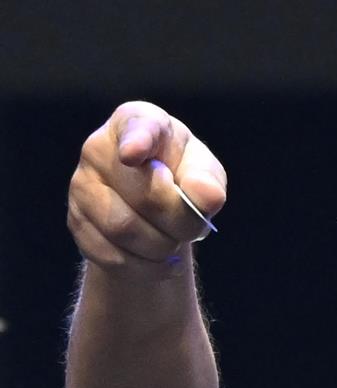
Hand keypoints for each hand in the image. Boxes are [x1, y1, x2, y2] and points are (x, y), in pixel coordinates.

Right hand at [67, 101, 226, 276]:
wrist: (157, 208)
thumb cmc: (183, 177)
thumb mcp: (203, 173)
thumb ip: (206, 181)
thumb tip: (207, 197)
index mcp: (138, 121)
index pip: (137, 128)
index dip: (137, 141)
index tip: (134, 155)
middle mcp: (100, 148)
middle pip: (145, 196)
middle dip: (181, 222)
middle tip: (195, 227)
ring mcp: (81, 185)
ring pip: (124, 229)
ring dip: (162, 247)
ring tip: (174, 240)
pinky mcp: (76, 222)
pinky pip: (112, 255)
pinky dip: (145, 266)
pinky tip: (158, 257)